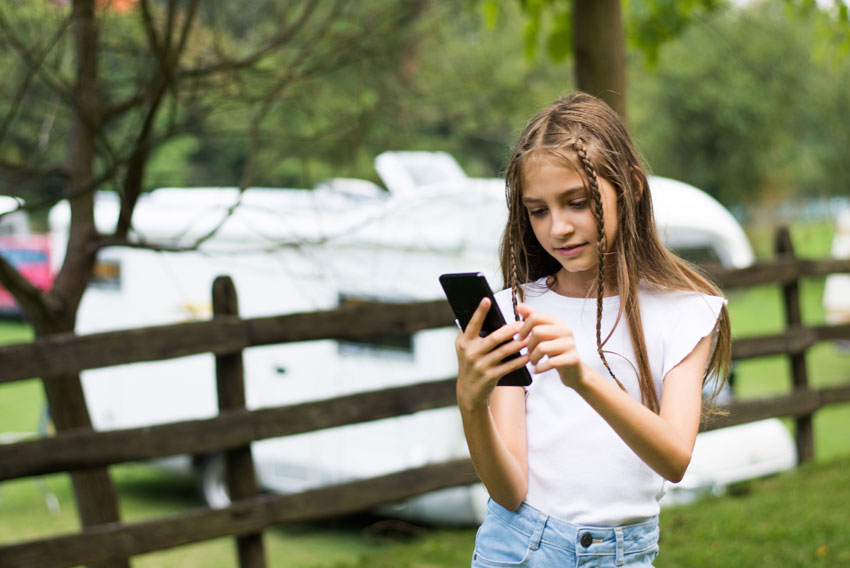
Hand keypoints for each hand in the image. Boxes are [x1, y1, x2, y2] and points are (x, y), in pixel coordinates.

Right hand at [455, 298, 528, 413]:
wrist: (468, 392)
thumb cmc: (471, 364)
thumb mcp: (466, 349)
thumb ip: (474, 335)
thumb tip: (490, 317)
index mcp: (464, 342)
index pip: (472, 324)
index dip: (480, 311)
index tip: (487, 299)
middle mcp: (470, 353)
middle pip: (494, 338)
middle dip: (509, 330)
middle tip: (522, 323)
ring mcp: (480, 365)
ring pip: (504, 352)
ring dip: (518, 344)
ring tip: (529, 338)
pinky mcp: (490, 376)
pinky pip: (509, 366)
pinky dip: (520, 360)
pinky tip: (528, 355)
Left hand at [517, 303, 582, 387]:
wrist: (573, 370)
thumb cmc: (555, 350)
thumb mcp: (544, 333)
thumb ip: (533, 319)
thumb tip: (519, 305)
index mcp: (557, 322)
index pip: (535, 317)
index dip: (523, 328)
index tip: (520, 338)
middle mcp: (565, 330)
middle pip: (537, 332)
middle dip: (528, 345)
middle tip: (528, 353)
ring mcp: (570, 344)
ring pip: (542, 347)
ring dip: (533, 357)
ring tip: (533, 362)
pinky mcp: (572, 358)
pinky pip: (551, 362)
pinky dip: (540, 368)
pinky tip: (536, 370)